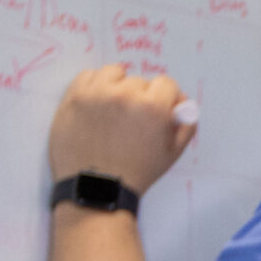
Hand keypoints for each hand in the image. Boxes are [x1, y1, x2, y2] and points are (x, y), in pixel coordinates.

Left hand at [47, 63, 193, 192]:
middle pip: (141, 81)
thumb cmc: (137, 173)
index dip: (166, 98)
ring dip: (119, 85)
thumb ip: (185, 125)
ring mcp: (97, 94)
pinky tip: (99, 102)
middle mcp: (125, 94)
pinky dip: (96, 84)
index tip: (159, 110)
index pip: (167, 84)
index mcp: (152, 107)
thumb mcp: (172, 153)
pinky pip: (89, 75)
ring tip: (116, 108)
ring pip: (115, 73)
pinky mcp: (75, 96)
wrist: (97, 188)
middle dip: (142, 97)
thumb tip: (184, 104)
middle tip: (134, 120)